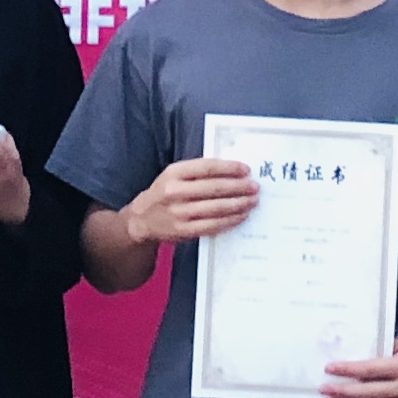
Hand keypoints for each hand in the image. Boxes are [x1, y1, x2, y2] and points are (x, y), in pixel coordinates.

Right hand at [124, 157, 258, 250]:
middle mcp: (175, 192)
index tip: (246, 169)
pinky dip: (230, 220)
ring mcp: (179, 213)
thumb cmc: (164, 193)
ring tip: (252, 201)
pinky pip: (212, 225)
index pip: (207, 167)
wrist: (142, 219)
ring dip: (238, 204)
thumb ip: (198, 172)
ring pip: (216, 208)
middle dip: (239, 187)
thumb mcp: (174, 175)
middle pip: (214, 188)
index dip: (229, 168)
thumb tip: (232, 170)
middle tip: (255, 187)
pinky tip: (241, 215)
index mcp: (174, 173)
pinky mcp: (184, 230)